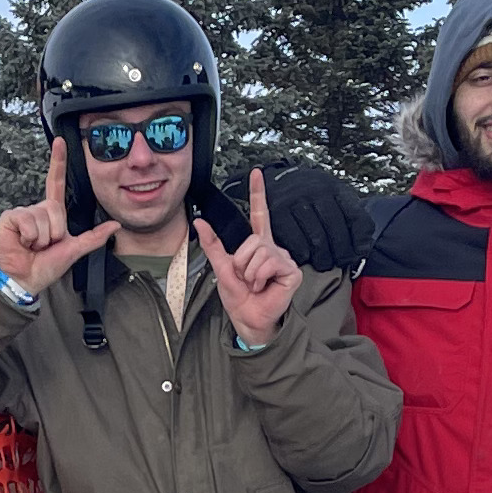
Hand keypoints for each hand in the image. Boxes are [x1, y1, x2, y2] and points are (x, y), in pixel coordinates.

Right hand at [0, 141, 124, 298]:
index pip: (55, 182)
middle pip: (54, 209)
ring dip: (41, 238)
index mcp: (53, 214)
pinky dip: (29, 237)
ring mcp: (23, 213)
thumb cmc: (45, 266)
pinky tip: (23, 243)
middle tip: (44, 245)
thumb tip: (116, 226)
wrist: (24, 279)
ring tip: (33, 246)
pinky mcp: (11, 218)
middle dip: (54, 232)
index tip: (60, 142)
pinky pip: (28, 221)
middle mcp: (38, 210)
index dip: (58, 161)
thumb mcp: (74, 250)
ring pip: (42, 218)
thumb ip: (94, 237)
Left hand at [205, 171, 303, 347]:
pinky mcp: (292, 270)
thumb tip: (199, 221)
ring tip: (255, 284)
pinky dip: (260, 277)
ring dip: (249, 272)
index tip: (256, 174)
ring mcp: (284, 258)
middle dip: (241, 262)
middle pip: (252, 240)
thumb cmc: (238, 296)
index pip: (259, 214)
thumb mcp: (221, 267)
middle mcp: (272, 248)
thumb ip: (213, 244)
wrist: (248, 318)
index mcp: (257, 244)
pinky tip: (264, 286)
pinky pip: (269, 263)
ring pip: (259, 252)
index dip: (258, 194)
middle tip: (245, 278)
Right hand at [259, 161, 366, 276]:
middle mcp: (317, 191)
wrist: (277, 181)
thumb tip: (362, 248)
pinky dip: (303, 254)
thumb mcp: (334, 199)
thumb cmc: (310, 198)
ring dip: (322, 257)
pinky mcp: (279, 213)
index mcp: (335, 189)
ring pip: (316, 238)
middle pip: (336, 229)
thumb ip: (350, 218)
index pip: (356, 217)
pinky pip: (295, 241)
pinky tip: (306, 257)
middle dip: (341, 252)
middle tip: (340, 262)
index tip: (359, 253)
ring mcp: (296, 201)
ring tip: (323, 264)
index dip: (360, 240)